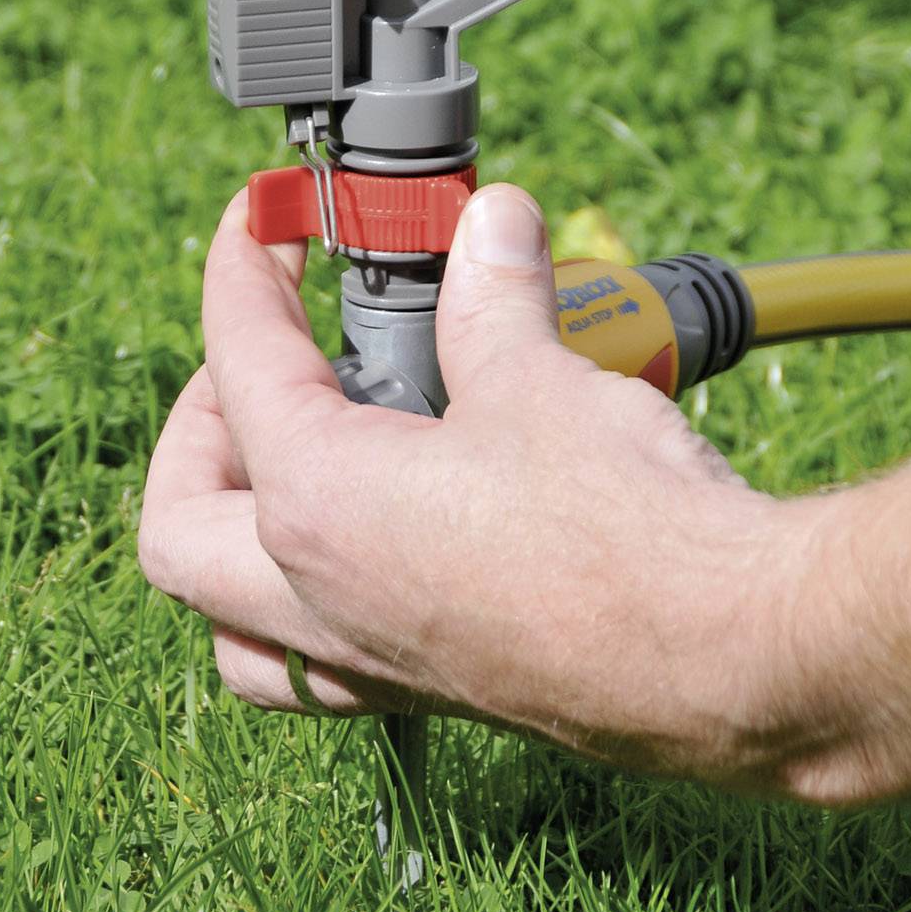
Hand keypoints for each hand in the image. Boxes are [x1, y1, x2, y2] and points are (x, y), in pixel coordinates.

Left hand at [138, 183, 821, 792]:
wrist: (731, 658)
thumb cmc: (627, 530)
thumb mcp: (539, 376)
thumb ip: (492, 294)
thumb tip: (490, 225)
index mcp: (315, 506)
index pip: (237, 363)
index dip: (241, 270)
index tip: (263, 219)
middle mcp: (320, 600)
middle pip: (179, 525)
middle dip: (197, 431)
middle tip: (264, 359)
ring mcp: (376, 661)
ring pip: (235, 623)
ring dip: (236, 543)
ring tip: (293, 463)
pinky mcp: (440, 692)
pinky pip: (326, 665)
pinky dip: (321, 605)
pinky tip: (392, 535)